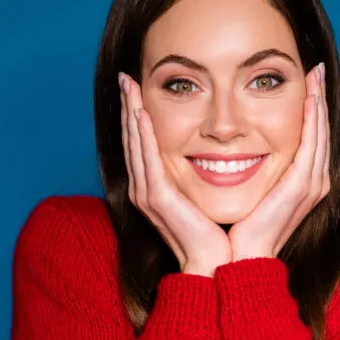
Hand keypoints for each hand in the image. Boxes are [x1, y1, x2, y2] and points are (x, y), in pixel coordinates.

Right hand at [119, 73, 230, 276]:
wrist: (213, 262)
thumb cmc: (212, 232)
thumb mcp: (201, 196)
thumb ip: (196, 175)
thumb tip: (212, 153)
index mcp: (153, 187)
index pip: (140, 143)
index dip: (136, 115)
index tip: (137, 89)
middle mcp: (143, 188)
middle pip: (131, 138)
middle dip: (128, 106)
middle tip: (126, 77)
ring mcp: (146, 193)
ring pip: (135, 143)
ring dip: (131, 111)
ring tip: (129, 85)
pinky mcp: (156, 197)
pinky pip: (147, 159)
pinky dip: (143, 134)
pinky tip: (141, 113)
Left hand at [227, 63, 329, 260]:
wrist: (240, 257)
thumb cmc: (241, 228)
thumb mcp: (251, 190)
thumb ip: (255, 169)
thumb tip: (237, 149)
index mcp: (303, 182)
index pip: (311, 136)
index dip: (311, 107)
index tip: (306, 80)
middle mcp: (314, 180)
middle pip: (320, 129)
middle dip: (318, 96)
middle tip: (315, 67)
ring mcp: (311, 183)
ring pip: (320, 131)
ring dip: (318, 100)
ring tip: (314, 73)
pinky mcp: (302, 185)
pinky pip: (311, 142)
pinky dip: (312, 117)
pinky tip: (309, 97)